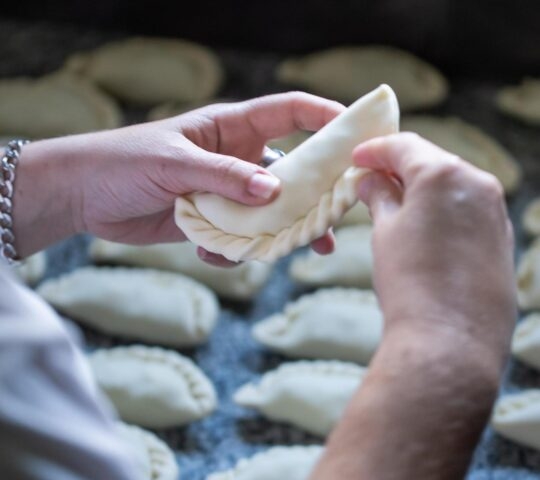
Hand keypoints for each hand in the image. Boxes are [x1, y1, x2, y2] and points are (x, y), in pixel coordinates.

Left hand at [13, 93, 344, 262]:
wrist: (85, 197)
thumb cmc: (124, 162)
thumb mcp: (173, 163)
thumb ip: (223, 176)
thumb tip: (274, 191)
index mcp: (231, 128)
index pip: (289, 112)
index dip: (325, 117)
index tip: (356, 132)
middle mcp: (236, 159)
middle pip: (292, 171)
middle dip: (316, 192)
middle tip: (338, 215)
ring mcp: (227, 193)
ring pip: (271, 213)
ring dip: (280, 232)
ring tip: (291, 250)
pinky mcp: (213, 222)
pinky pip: (240, 239)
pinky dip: (234, 251)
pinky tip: (211, 254)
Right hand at [353, 132, 514, 357]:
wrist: (450, 340)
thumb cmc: (410, 281)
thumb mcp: (385, 231)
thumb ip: (380, 198)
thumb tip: (372, 183)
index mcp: (444, 174)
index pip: (404, 147)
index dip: (375, 149)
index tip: (357, 157)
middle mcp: (478, 184)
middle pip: (431, 162)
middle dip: (399, 168)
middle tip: (371, 180)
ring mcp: (495, 212)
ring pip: (451, 186)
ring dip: (422, 190)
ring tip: (393, 205)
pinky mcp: (502, 239)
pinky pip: (467, 210)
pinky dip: (442, 210)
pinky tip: (423, 228)